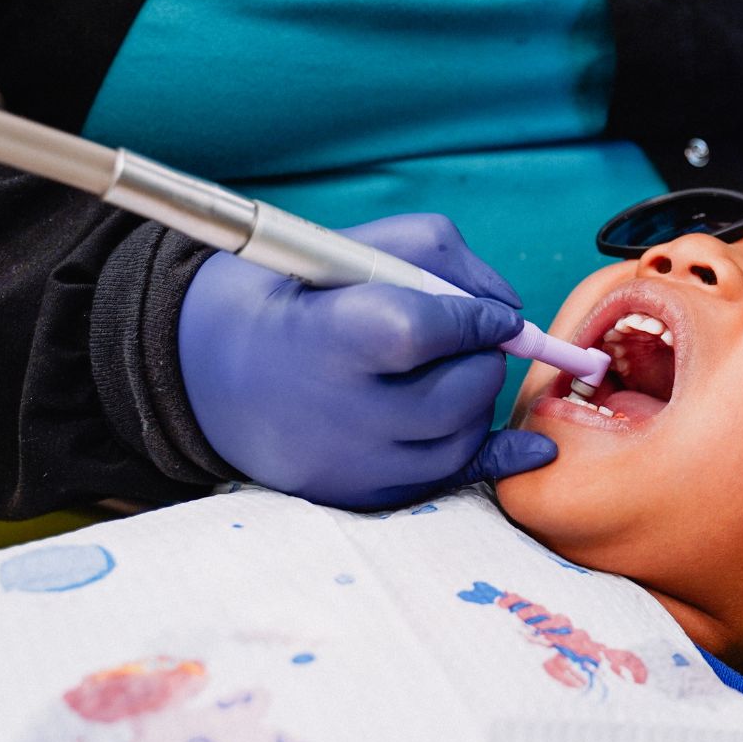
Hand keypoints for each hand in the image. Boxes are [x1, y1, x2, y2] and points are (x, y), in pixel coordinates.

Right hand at [177, 213, 556, 505]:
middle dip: (480, 359)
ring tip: (441, 372)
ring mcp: (350, 462)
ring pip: (462, 436)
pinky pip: (448, 480)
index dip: (475, 320)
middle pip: (459, 392)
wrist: (208, 371)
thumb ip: (440, 256)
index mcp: (328, 336)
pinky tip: (534, 448)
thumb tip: (509, 309)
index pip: (429, 330)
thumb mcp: (352, 246)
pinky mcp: (359, 495)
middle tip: (464, 342)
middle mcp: (339, 411)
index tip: (490, 316)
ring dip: (475, 399)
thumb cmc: (294, 295)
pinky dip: (492, 456)